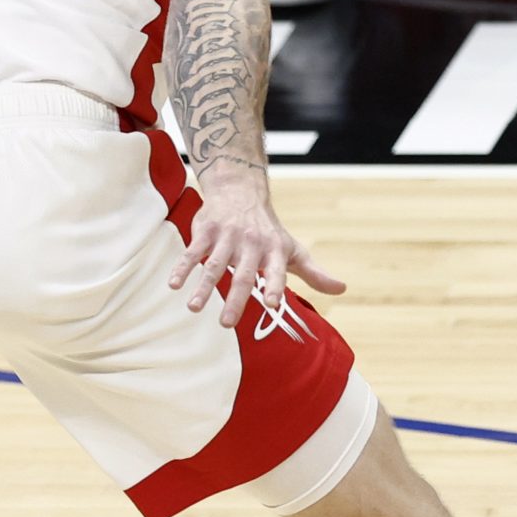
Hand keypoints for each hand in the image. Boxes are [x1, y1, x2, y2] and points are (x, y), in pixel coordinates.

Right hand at [166, 164, 345, 328]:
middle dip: (235, 299)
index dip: (275, 286)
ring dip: (203, 287)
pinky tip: (174, 284)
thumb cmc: (269, 230)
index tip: (272, 304)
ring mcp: (227, 237)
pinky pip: (193, 251)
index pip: (276, 271)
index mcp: (274, 251)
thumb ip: (314, 273)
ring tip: (194, 308)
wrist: (240, 192)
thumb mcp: (293, 250)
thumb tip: (342, 289)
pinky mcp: (206, 230)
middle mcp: (251, 244)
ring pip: (214, 265)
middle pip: (242, 275)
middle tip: (226, 324)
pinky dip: (183, 267)